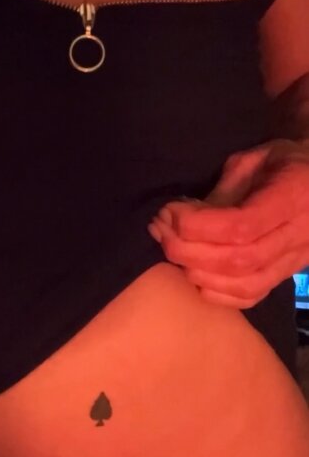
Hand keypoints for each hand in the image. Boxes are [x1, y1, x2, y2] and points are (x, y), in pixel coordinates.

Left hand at [148, 138, 308, 308]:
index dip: (198, 226)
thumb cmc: (285, 162)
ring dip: (198, 272)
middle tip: (161, 230)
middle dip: (189, 249)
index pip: (241, 226)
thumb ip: (225, 189)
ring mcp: (295, 260)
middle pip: (239, 260)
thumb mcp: (255, 159)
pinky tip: (194, 274)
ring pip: (245, 284)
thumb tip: (187, 217)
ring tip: (172, 250)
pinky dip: (217, 293)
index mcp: (294, 196)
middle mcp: (300, 235)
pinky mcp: (287, 275)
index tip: (171, 211)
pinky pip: (251, 296)